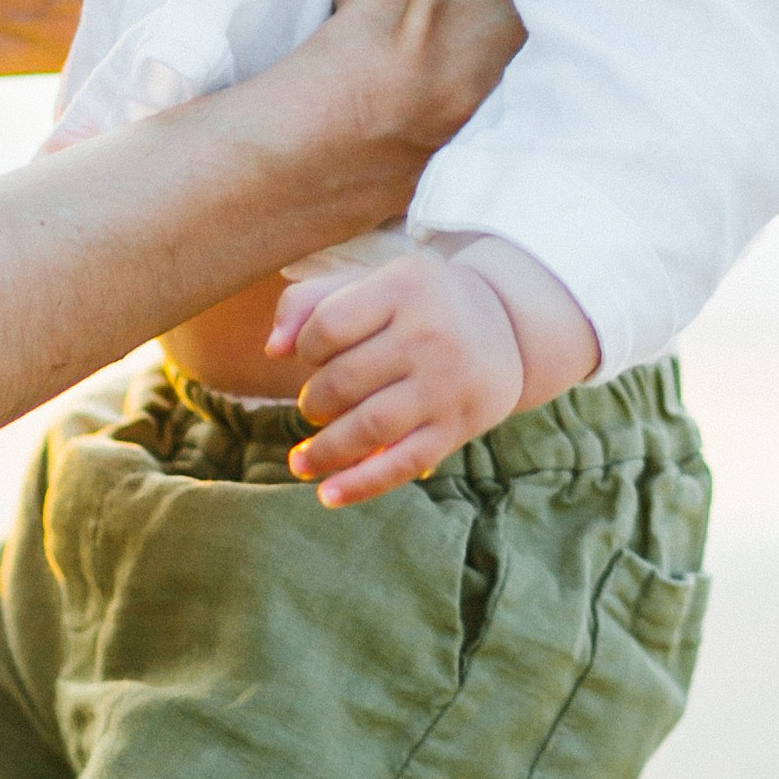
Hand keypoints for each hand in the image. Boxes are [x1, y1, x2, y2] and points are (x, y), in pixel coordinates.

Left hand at [270, 249, 522, 503]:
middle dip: (314, 401)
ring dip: (325, 450)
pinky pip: (403, 462)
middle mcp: (431, 333)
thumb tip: (272, 350)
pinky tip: (327, 494)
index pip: (328, 327)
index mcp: (404, 286)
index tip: (312, 355)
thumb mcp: (373, 283)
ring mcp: (447, 383)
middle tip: (314, 406)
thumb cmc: (418, 304)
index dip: (305, 348)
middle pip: (344, 380)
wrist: (506, 324)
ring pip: (369, 426)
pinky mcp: (459, 426)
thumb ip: (311, 302)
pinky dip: (361, 484)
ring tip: (301, 460)